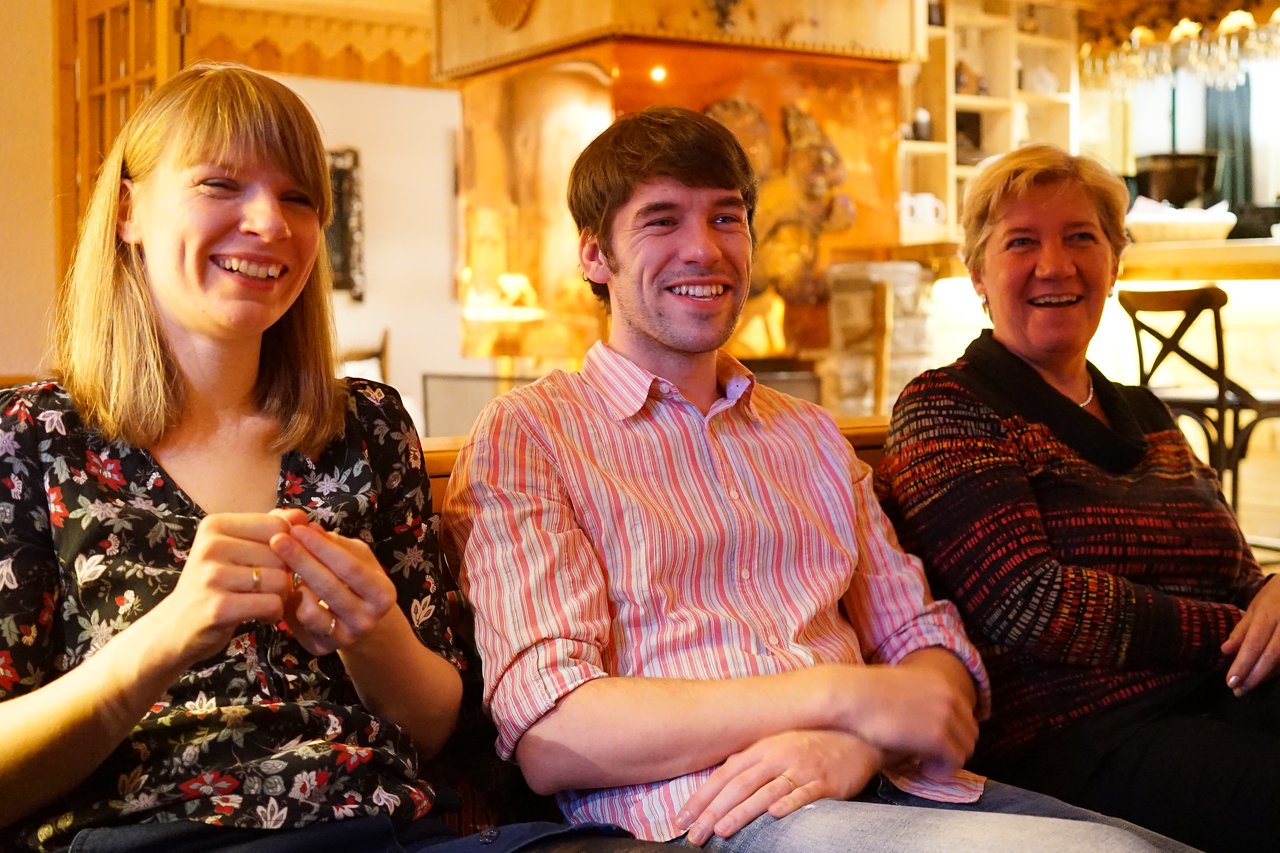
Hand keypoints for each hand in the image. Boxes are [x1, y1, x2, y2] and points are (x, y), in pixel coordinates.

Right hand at [154, 513, 291, 666]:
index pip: (278, 526)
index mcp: (215, 525)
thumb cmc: (215, 584)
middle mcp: (211, 546)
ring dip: (281, 596)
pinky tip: (262, 616)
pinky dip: (275, 613)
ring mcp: (212, 577)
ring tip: (262, 601)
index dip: (288, 547)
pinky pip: (271, 604)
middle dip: (284, 575)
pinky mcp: (218, 608)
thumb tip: (301, 515)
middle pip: (282, 555)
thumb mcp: (236, 549)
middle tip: (265, 588)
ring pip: (280, 581)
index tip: (272, 562)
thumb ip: (269, 528)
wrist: (176, 628)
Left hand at [268, 508, 397, 655]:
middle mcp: (366, 620)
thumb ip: (333, 541)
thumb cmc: (358, 581)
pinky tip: (289, 588)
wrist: (362, 623)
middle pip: (328, 587)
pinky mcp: (321, 649)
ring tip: (287, 569)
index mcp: (382, 594)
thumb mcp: (357, 557)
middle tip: (277, 539)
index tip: (298, 528)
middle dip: (300, 560)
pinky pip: (297, 624)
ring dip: (294, 586)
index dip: (321, 547)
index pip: (349, 567)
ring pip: (310, 611)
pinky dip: (290, 603)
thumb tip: (306, 525)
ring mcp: (343, 639)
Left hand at [677, 729, 881, 846]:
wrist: (855, 736)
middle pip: (739, 785)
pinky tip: (774, 817)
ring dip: (743, 811)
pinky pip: (804, 794)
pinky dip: (789, 804)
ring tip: (722, 830)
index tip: (682, 819)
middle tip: (695, 834)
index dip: (701, 797)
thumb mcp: (777, 746)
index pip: (724, 775)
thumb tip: (720, 779)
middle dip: (714, 811)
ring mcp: (801, 768)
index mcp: (762, 749)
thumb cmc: (811, 744)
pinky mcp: (825, 781)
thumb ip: (750, 762)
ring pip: (766, 792)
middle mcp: (777, 756)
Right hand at [836, 664, 976, 773]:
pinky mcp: (937, 736)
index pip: (964, 714)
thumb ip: (920, 700)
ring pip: (965, 748)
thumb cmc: (866, 693)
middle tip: (931, 757)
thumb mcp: (902, 686)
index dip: (952, 733)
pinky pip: (954, 761)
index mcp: (942, 682)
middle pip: (970, 732)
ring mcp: (946, 716)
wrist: (854, 696)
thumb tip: (921, 717)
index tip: (935, 743)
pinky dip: (941, 770)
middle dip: (953, 747)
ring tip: (925, 765)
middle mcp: (950, 697)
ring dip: (948, 760)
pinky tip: (922, 769)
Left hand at [1223, 578, 1279, 694]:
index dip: (1243, 664)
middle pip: (1271, 655)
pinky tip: (1265, 677)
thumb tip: (1225, 651)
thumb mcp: (1256, 607)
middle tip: (1238, 691)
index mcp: (1269, 613)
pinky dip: (1277, 670)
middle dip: (1254, 676)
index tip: (1230, 682)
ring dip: (1265, 676)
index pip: (1254, 643)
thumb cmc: (1276, 596)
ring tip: (1248, 687)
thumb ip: (1242, 629)